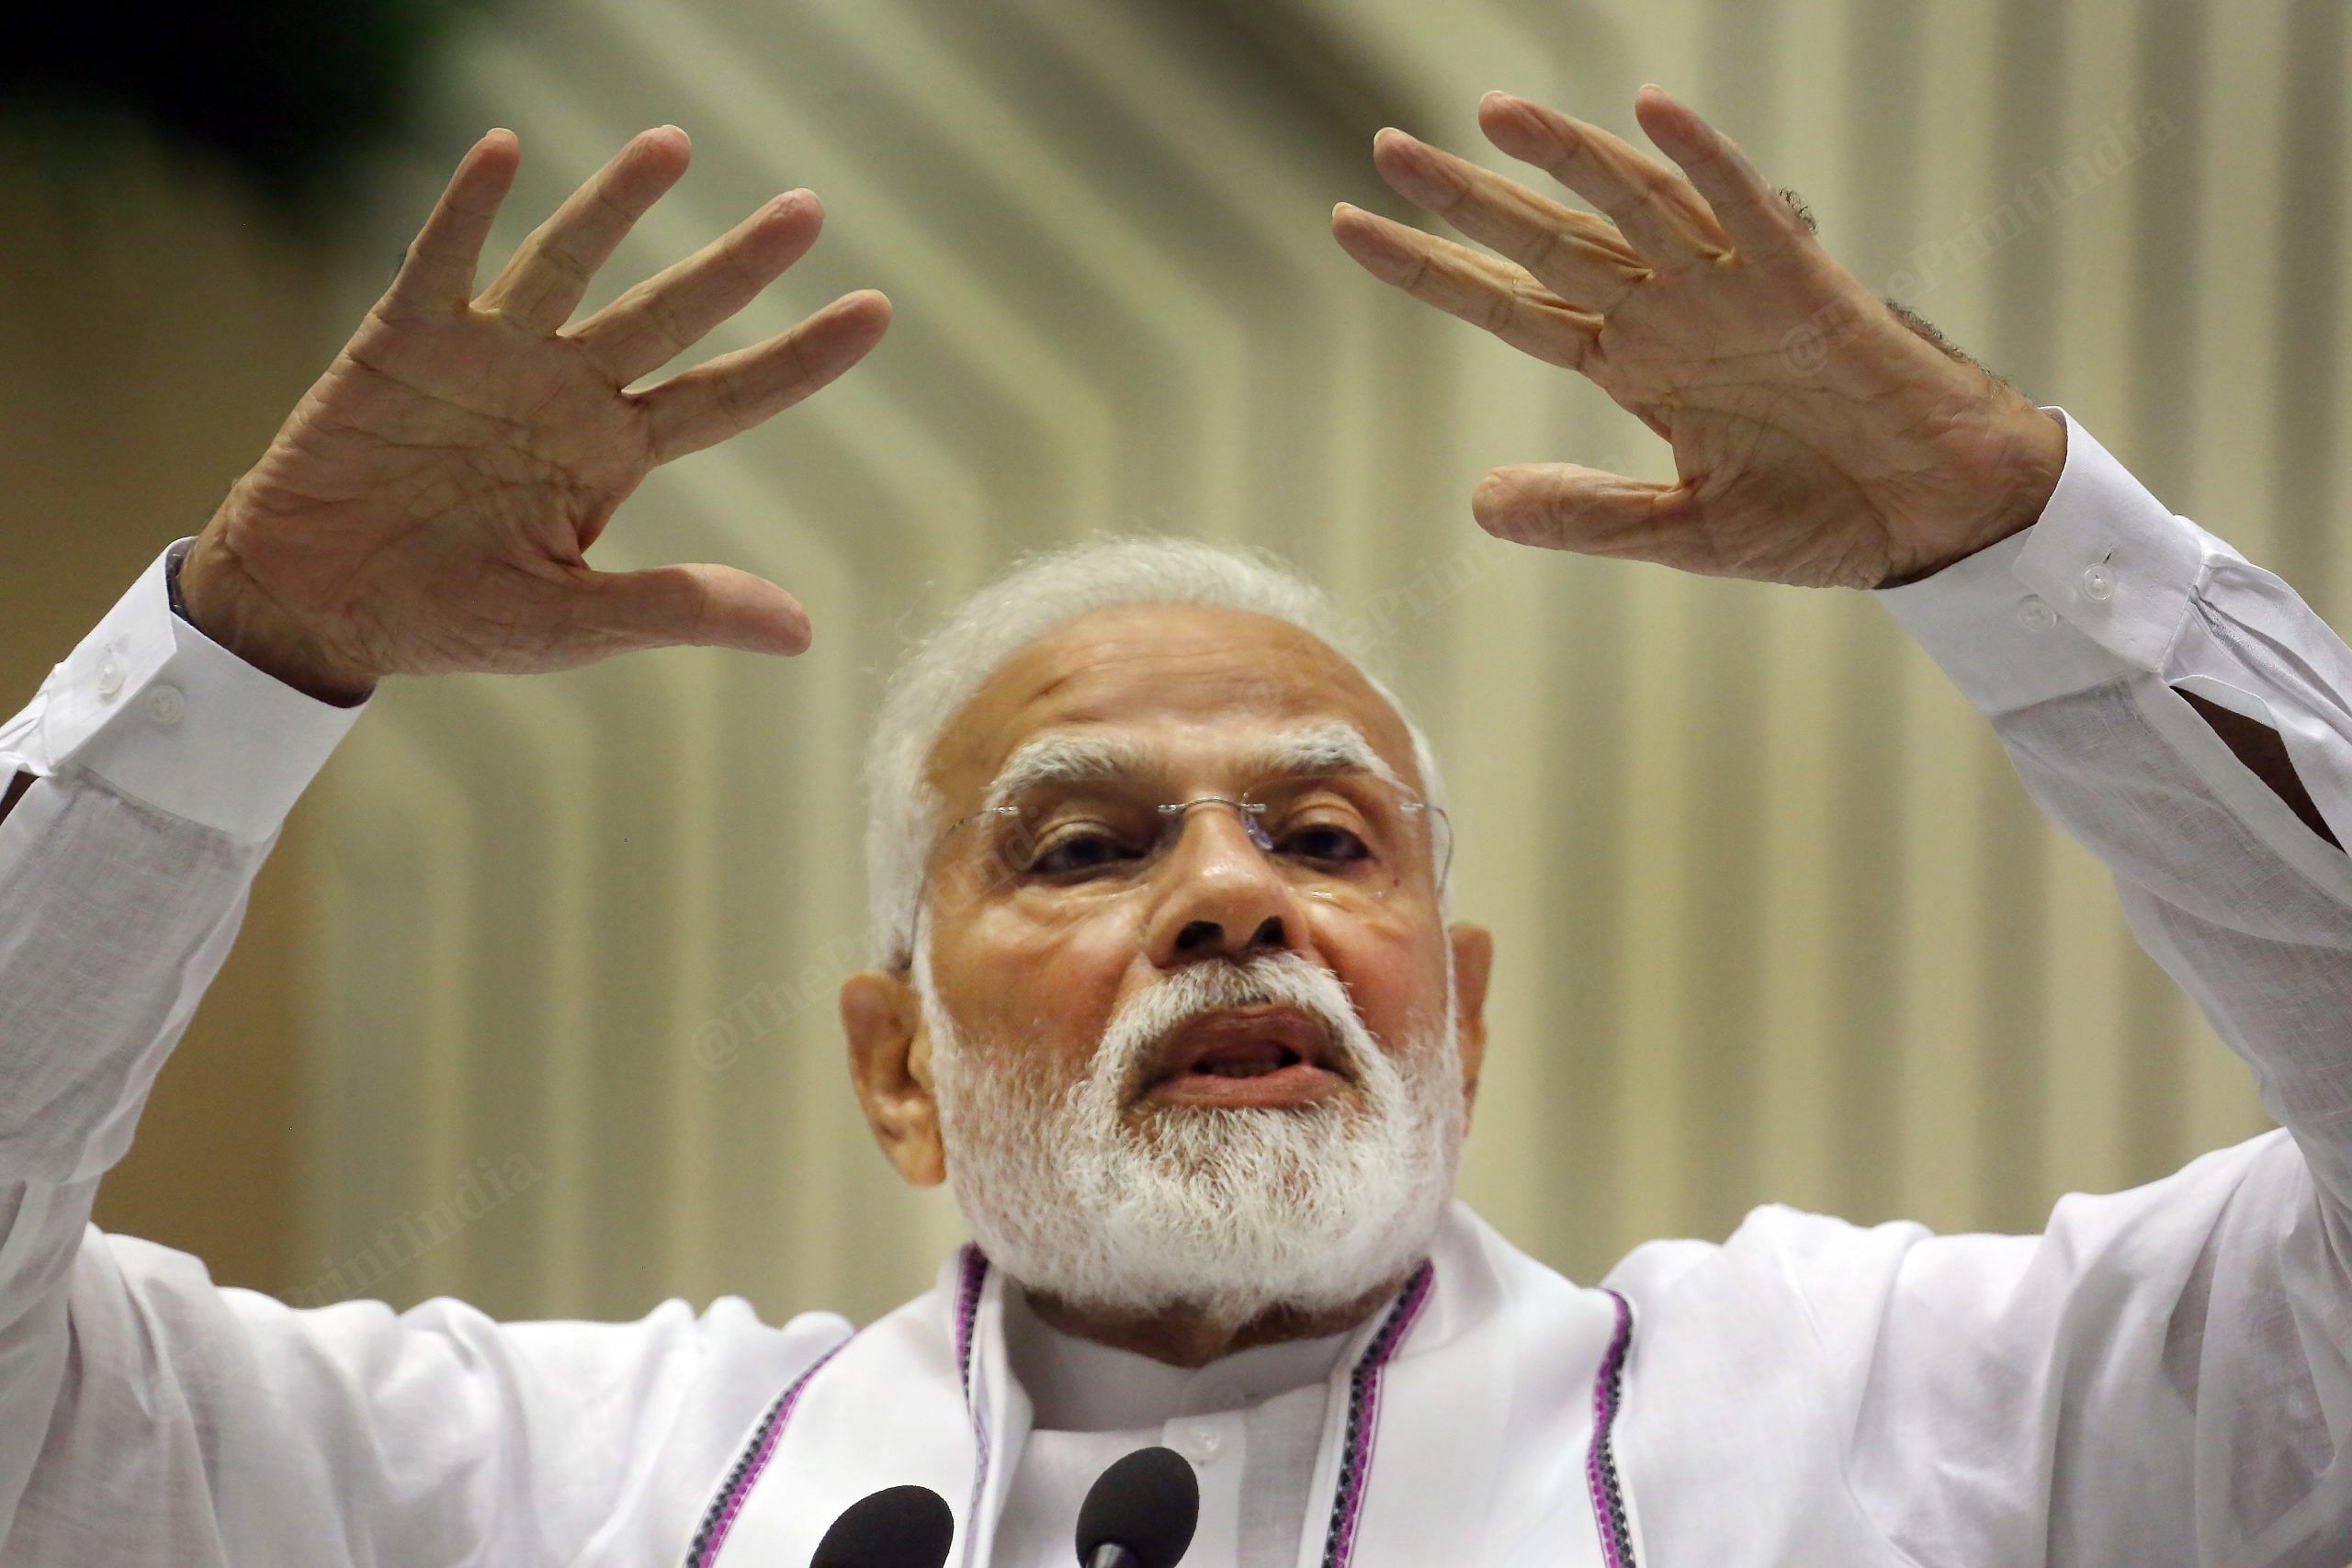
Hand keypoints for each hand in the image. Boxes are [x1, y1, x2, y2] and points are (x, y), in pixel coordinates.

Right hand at [182, 126, 890, 701]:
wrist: (318, 606)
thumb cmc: (450, 619)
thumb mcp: (575, 622)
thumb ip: (680, 609)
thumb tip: (801, 633)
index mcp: (613, 456)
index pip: (729, 397)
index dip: (800, 356)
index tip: (876, 311)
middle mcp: (565, 392)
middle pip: (670, 314)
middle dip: (737, 264)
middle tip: (808, 209)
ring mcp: (489, 357)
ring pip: (568, 264)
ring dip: (616, 205)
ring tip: (673, 145)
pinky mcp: (404, 339)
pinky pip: (442, 261)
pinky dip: (469, 207)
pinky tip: (502, 150)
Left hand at [1331, 86, 2064, 589]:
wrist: (1931, 518)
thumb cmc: (1818, 517)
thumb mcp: (1682, 532)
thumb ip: (1584, 513)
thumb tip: (1480, 505)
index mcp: (1633, 364)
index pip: (1509, 305)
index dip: (1432, 268)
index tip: (1353, 227)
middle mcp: (1670, 313)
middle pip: (1548, 241)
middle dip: (1469, 197)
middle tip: (1387, 148)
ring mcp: (1734, 291)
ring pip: (1635, 207)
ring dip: (1570, 158)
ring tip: (1494, 114)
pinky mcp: (1806, 288)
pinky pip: (1749, 212)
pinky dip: (1705, 162)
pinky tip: (1652, 113)